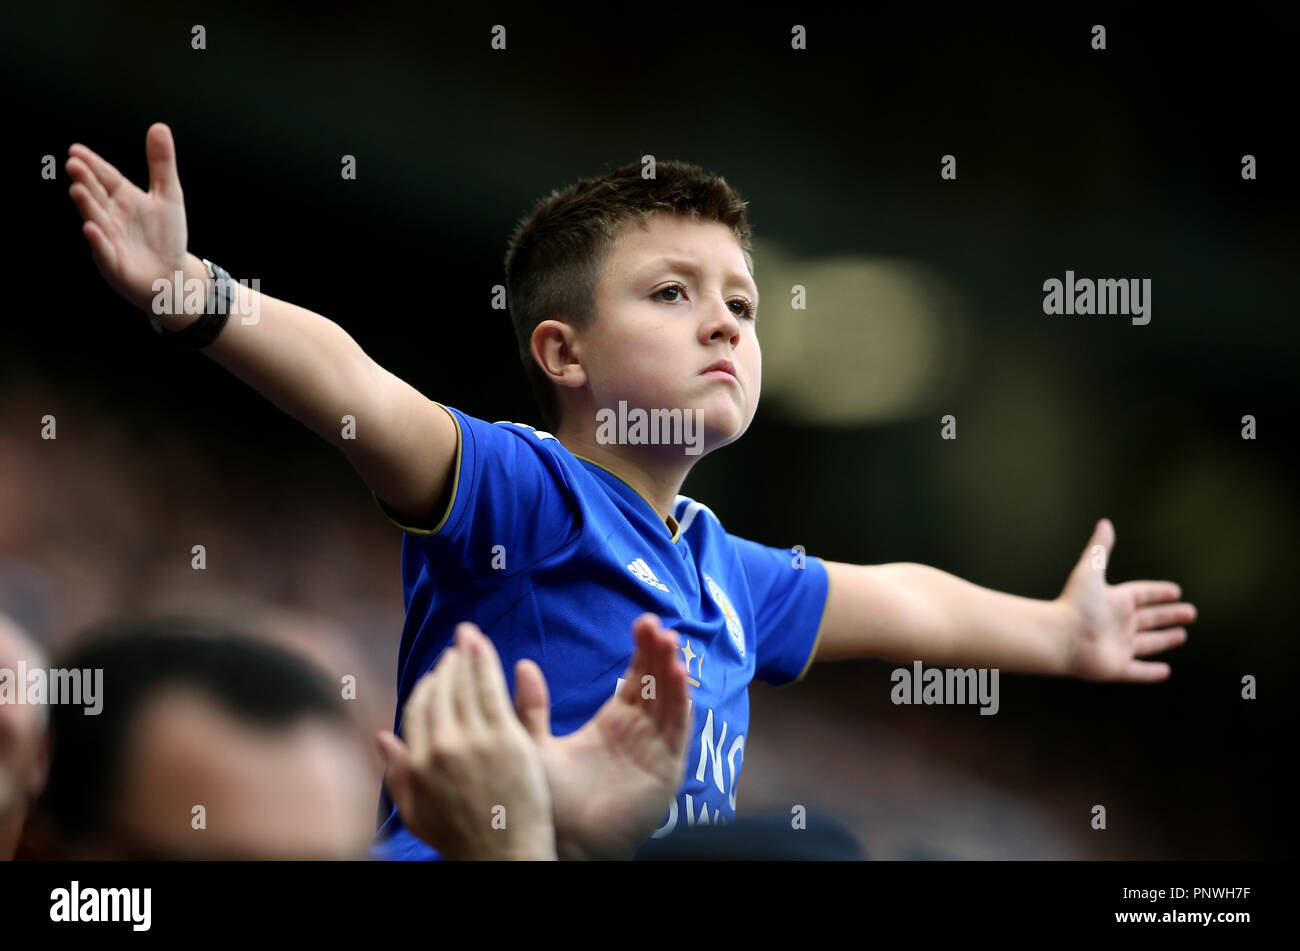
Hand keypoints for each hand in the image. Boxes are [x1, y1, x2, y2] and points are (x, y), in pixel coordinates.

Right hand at [66, 123, 193, 320]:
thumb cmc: (166, 235)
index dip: (93, 164)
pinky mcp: (114, 263)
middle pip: (97, 195)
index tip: (76, 150)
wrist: (173, 274)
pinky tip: (91, 228)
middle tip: (74, 164)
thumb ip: (161, 163)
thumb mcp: (168, 194)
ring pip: (96, 219)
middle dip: (85, 180)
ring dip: (87, 206)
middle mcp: (111, 216)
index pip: (106, 177)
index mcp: (123, 198)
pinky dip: (98, 240)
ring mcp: (110, 239)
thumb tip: (159, 126)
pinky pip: (104, 251)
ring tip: (78, 190)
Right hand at [376, 622, 555, 860]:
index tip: (436, 674)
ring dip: (465, 655)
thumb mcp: (417, 814)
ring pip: (464, 685)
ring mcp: (473, 741)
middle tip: (455, 648)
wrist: (504, 858)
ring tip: (469, 637)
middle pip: (440, 693)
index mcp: (417, 765)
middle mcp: (440, 748)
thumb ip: (397, 774)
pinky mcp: (504, 737)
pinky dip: (484, 660)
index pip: (417, 711)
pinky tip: (482, 644)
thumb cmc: (463, 840)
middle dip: (446, 665)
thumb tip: (381, 736)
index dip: (426, 688)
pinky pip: (490, 687)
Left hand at [513, 613, 692, 859]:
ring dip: (672, 673)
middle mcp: (640, 733)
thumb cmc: (549, 801)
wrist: (561, 843)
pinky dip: (680, 704)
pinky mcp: (666, 770)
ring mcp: (655, 750)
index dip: (642, 650)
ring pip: (670, 703)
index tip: (643, 622)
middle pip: (657, 684)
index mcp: (613, 724)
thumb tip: (525, 664)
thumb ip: (531, 707)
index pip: (636, 678)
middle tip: (657, 624)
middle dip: (659, 653)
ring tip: (670, 643)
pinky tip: (678, 678)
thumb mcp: (535, 745)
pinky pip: (677, 732)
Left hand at [1057, 519, 1195, 680]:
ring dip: (1164, 641)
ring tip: (1181, 635)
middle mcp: (1118, 624)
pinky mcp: (1117, 667)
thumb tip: (1105, 523)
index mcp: (1115, 601)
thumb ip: (1100, 549)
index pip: (1143, 595)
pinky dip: (1152, 673)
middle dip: (1169, 616)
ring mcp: (1119, 646)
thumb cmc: (1074, 604)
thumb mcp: (1090, 572)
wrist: (1059, 637)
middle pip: (1150, 619)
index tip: (1176, 591)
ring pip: (1148, 644)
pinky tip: (1165, 672)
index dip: (1159, 593)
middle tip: (1191, 613)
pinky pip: (1139, 672)